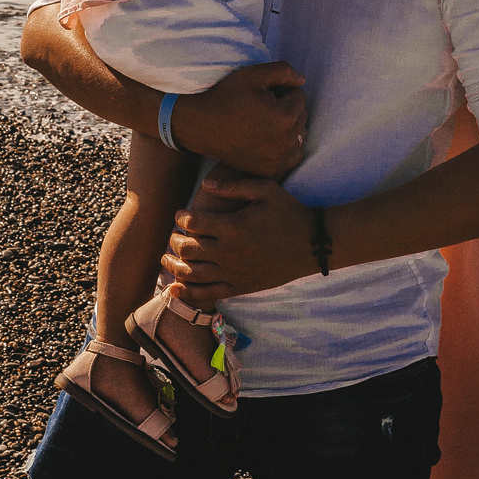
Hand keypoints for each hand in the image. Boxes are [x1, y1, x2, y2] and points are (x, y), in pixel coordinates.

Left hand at [162, 176, 313, 303]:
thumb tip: (205, 185)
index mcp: (234, 227)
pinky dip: (186, 292)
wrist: (312, 245)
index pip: (194, 223)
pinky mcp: (240, 287)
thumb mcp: (266, 190)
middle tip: (174, 234)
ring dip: (174, 266)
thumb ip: (234, 186)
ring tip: (166, 258)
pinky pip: (207, 293)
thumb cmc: (289, 213)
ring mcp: (234, 273)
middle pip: (188, 249)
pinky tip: (172, 288)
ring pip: (192, 273)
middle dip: (175, 240)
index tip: (181, 214)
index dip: (181, 217)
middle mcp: (230, 253)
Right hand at [173, 61, 307, 175]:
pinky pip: (292, 154)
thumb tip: (302, 80)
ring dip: (288, 127)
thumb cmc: (227, 97)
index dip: (281, 91)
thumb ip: (283, 71)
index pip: (299, 96)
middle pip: (301, 116)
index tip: (262, 95)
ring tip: (263, 122)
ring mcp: (279, 159)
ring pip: (299, 135)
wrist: (202, 126)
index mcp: (284, 117)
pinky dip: (285, 146)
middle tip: (261, 108)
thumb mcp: (253, 74)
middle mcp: (286, 142)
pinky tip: (267, 138)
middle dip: (286, 108)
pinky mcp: (272, 170)